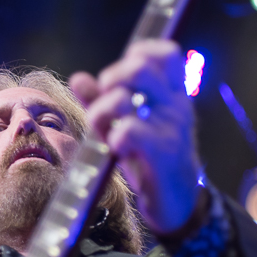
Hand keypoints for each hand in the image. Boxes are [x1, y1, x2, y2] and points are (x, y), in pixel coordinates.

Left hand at [69, 39, 202, 235]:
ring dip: (103, 110)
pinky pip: (132, 132)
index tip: (122, 76)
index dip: (140, 53)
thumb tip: (79, 78)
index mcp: (172, 95)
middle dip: (112, 77)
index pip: (166, 54)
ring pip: (126, 99)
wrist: (178, 203)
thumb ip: (102, 101)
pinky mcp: (162, 155)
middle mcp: (174, 106)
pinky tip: (115, 147)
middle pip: (142, 68)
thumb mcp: (127, 125)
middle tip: (107, 97)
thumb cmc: (150, 159)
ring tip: (105, 129)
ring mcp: (170, 129)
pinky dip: (115, 136)